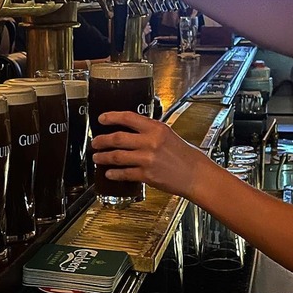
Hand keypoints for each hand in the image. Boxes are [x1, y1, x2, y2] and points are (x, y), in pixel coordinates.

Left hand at [90, 111, 209, 199]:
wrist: (196, 175)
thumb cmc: (186, 156)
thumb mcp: (169, 135)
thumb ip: (150, 132)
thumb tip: (130, 130)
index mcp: (156, 129)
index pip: (129, 118)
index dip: (112, 117)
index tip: (102, 119)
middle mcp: (150, 142)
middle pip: (117, 138)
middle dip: (101, 141)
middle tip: (95, 142)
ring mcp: (147, 159)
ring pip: (117, 156)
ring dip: (103, 157)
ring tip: (97, 157)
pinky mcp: (147, 175)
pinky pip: (125, 173)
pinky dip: (114, 173)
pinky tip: (109, 173)